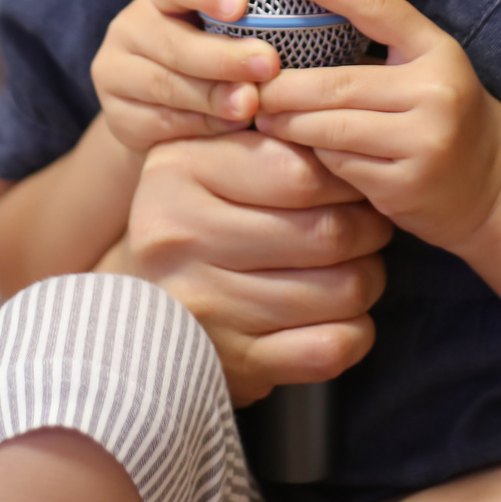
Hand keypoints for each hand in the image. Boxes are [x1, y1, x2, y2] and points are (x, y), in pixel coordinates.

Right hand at [90, 0, 282, 154]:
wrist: (158, 112)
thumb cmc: (211, 61)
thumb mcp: (222, 36)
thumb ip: (244, 35)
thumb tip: (279, 54)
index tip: (241, 4)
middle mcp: (131, 28)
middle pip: (175, 42)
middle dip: (225, 56)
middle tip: (268, 64)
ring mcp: (116, 72)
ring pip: (166, 85)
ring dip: (214, 96)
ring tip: (251, 103)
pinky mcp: (117, 115)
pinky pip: (161, 121)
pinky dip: (201, 125)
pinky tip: (231, 126)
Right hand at [121, 132, 391, 403]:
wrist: (134, 312)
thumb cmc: (191, 222)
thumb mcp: (205, 162)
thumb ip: (267, 139)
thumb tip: (344, 136)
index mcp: (176, 175)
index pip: (300, 172)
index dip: (343, 177)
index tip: (348, 182)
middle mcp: (181, 242)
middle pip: (330, 233)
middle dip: (366, 229)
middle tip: (363, 226)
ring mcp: (207, 309)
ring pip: (343, 290)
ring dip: (366, 278)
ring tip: (350, 266)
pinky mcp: (236, 365)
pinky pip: (332, 347)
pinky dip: (354, 331)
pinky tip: (335, 314)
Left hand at [253, 0, 500, 250]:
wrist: (495, 188)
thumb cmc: (441, 116)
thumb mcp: (424, 70)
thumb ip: (375, 49)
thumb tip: (291, 30)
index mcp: (438, 50)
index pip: (378, 8)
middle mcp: (436, 92)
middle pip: (336, 83)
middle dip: (281, 86)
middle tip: (246, 85)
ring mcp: (425, 141)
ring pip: (330, 127)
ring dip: (287, 123)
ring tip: (262, 117)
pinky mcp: (406, 185)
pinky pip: (340, 165)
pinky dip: (314, 156)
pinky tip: (300, 152)